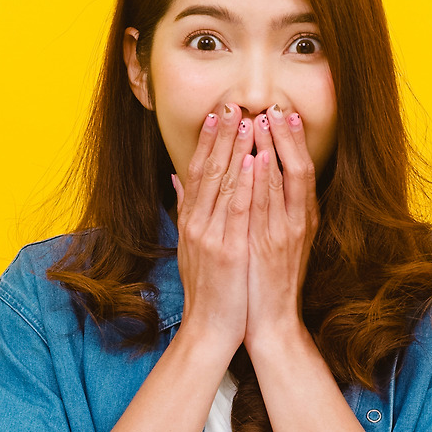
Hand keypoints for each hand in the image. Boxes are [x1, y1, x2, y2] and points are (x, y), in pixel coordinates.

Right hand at [170, 104, 256, 356]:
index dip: (208, 140)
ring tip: (246, 118)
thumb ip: (185, 209)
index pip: (198, 171)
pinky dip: (246, 183)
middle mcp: (197, 223)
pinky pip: (239, 210)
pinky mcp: (229, 251)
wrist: (210, 329)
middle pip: (209, 169)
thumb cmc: (207, 289)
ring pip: (224, 183)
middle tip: (233, 102)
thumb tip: (176, 177)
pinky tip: (255, 160)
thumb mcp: (190, 246)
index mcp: (191, 221)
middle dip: (222, 134)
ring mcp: (212, 236)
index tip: (218, 112)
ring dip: (236, 148)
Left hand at [242, 105, 319, 353]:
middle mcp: (298, 222)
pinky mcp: (270, 246)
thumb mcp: (268, 242)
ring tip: (264, 118)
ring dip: (274, 148)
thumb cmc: (265, 282)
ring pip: (285, 182)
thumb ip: (262, 211)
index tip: (282, 111)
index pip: (299, 168)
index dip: (291, 140)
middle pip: (298, 168)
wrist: (269, 323)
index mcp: (300, 218)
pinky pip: (268, 206)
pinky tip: (258, 158)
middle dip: (287, 136)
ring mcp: (285, 233)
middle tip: (276, 104)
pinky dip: (265, 180)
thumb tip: (254, 184)